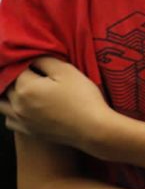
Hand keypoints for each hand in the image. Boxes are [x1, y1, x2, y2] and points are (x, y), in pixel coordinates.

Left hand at [0, 57, 115, 152]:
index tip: (37, 59)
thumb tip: (32, 58)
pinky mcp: (27, 131)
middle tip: (32, 70)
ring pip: (1, 103)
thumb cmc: (82, 98)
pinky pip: (8, 119)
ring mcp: (20, 120)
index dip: (26, 60)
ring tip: (23, 87)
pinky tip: (24, 106)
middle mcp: (17, 104)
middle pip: (5, 85)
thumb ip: (45, 60)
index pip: (16, 68)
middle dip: (15, 75)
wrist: (92, 129)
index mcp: (26, 88)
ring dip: (8, 93)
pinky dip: (11, 110)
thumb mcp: (67, 71)